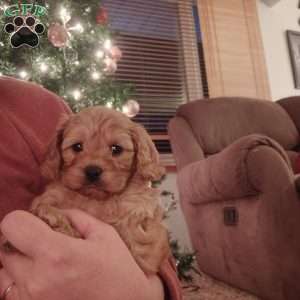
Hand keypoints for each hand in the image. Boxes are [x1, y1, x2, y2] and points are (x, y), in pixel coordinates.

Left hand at [0, 210, 163, 299]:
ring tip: (40, 261)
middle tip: (41, 241)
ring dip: (16, 262)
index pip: (12, 225)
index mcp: (57, 252)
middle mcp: (37, 279)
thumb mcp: (104, 233)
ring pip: (2, 272)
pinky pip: (9, 292)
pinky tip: (40, 278)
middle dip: (20, 239)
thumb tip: (52, 211)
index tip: (34, 222)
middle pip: (4, 248)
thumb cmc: (117, 270)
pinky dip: (18, 281)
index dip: (21, 219)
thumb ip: (75, 216)